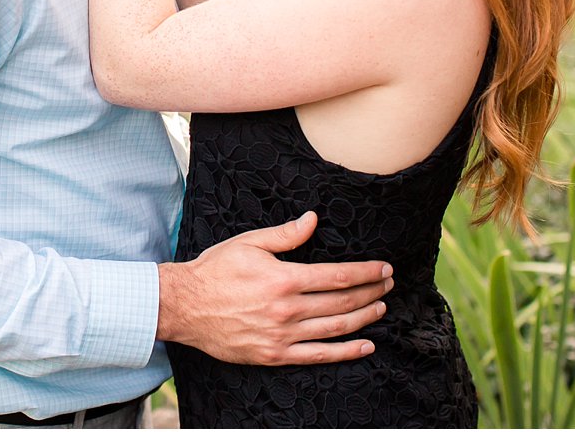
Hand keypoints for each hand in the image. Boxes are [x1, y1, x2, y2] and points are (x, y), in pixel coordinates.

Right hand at [157, 212, 392, 365]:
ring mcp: (283, 335)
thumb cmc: (215, 271)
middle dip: (371, 292)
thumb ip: (284, 234)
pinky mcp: (275, 355)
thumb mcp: (248, 243)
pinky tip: (365, 345)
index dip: (365, 272)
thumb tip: (313, 220)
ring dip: (364, 318)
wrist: (185, 306)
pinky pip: (319, 355)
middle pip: (342, 301)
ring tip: (380, 308)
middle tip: (389, 285)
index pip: (337, 275)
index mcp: (283, 278)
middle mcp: (287, 309)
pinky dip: (346, 352)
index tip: (383, 268)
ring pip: (336, 328)